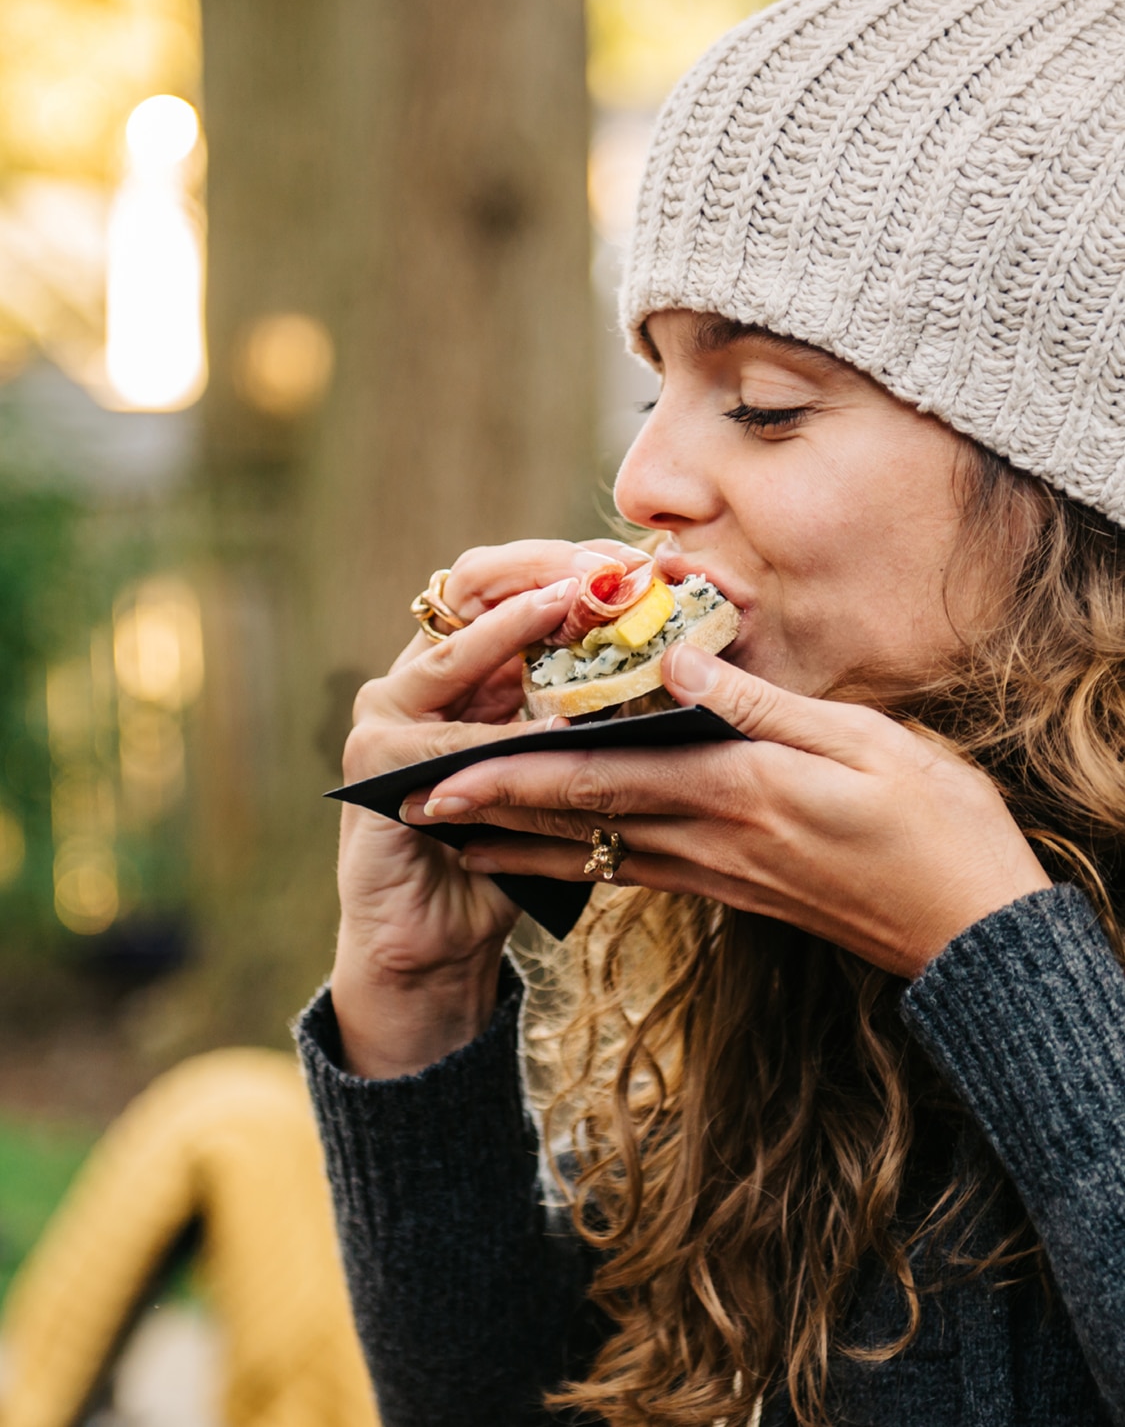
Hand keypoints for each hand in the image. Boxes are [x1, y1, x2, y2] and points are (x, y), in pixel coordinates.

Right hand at [333, 537, 642, 1076]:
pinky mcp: (374, 763)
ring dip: (516, 624)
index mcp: (473, 661)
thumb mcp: (566, 763)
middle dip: (543, 568)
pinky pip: (445, 737)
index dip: (574, 558)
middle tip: (606, 567)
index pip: (515, 575)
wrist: (437, 937)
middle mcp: (423, 671)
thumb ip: (598, 709)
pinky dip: (501, 729)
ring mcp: (389, 710)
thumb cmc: (513, 847)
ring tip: (574, 602)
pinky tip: (556, 722)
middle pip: (475, 582)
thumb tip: (693, 657)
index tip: (639, 558)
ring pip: (454, 647)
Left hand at [398, 643, 1051, 978]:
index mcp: (738, 793)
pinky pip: (635, 875)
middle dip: (491, 814)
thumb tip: (678, 663)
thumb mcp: (869, 747)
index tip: (443, 777)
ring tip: (455, 838)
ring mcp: (720, 876)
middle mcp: (712, 842)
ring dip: (521, 844)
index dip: (516, 777)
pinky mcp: (735, 893)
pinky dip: (579, 864)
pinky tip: (552, 861)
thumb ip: (765, 706)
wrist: (975, 936)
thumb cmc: (938, 831)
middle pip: (580, 822)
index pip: (603, 779)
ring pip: (597, 855)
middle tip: (412, 809)